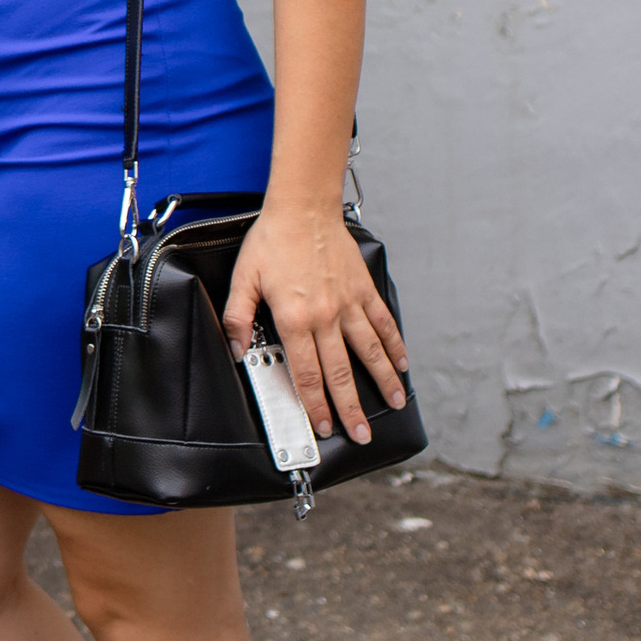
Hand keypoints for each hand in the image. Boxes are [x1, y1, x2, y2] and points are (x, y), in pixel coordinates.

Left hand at [223, 199, 405, 443]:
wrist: (303, 207)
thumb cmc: (272, 240)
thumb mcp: (243, 278)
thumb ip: (238, 317)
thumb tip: (237, 349)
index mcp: (294, 318)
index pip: (307, 373)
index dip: (316, 404)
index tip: (324, 426)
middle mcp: (325, 316)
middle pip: (341, 372)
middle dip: (352, 408)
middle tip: (362, 433)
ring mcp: (349, 303)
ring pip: (369, 352)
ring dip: (384, 381)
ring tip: (394, 404)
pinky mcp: (363, 290)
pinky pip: (383, 322)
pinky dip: (395, 344)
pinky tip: (403, 363)